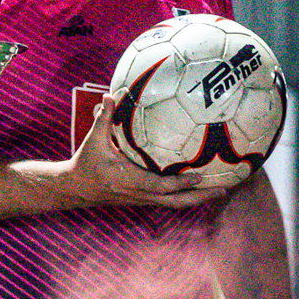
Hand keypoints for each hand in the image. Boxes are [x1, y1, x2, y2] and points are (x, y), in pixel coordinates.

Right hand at [65, 96, 230, 211]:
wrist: (75, 188)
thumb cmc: (85, 163)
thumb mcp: (93, 140)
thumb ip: (104, 118)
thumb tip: (111, 94)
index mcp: (130, 181)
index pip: (160, 185)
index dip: (181, 183)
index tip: (200, 176)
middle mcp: (139, 194)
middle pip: (176, 202)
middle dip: (200, 197)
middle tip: (224, 189)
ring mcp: (142, 199)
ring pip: (174, 204)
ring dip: (196, 199)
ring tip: (219, 190)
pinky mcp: (141, 199)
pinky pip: (168, 200)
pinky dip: (184, 196)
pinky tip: (197, 187)